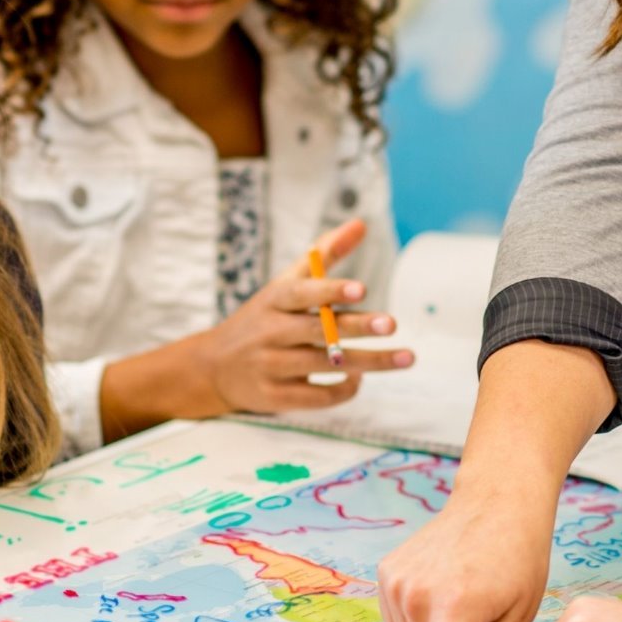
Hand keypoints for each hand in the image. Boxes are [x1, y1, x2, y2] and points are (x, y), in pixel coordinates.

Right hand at [202, 218, 413, 412]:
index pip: (303, 292)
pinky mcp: (275, 398)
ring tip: (407, 357)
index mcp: (275, 299)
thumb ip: (324, 254)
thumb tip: (361, 223)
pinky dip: (345, 388)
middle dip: (357, 327)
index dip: (331, 291)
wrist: (213, 367)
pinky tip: (360, 377)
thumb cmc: (263, 317)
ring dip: (370, 362)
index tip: (362, 289)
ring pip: (327, 366)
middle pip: (319, 331)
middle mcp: (271, 331)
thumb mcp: (286, 283)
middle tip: (391, 323)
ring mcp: (271, 366)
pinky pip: (318, 397)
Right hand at [378, 490, 554, 621]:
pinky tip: (441, 595)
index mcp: (458, 607)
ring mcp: (397, 580)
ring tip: (461, 604)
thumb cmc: (518, 562)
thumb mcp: (517, 619)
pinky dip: (417, 621)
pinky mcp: (387, 571)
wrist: (495, 504)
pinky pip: (397, 620)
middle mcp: (419, 594)